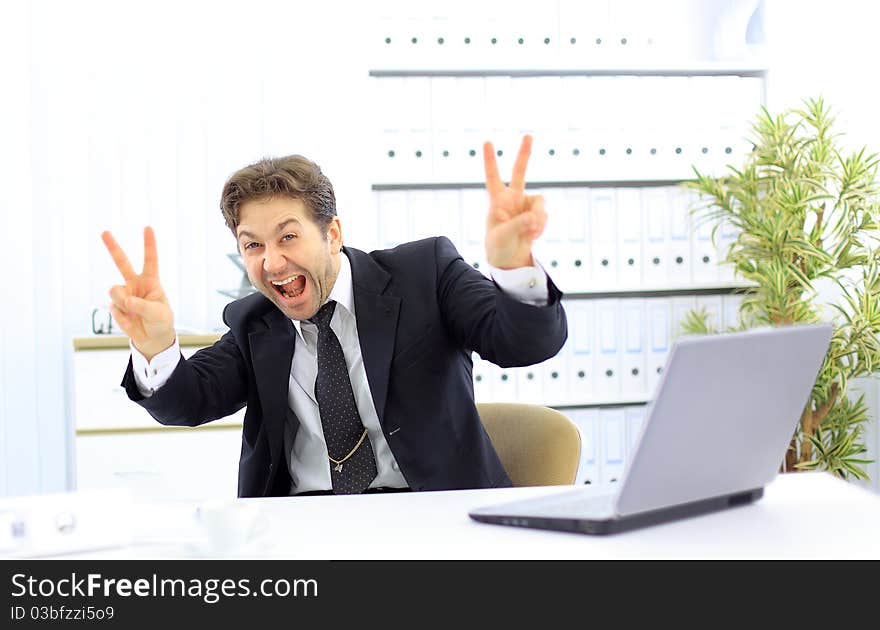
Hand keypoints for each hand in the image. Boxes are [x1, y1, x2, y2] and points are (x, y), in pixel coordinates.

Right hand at [101, 227, 175, 360]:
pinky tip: (131, 322)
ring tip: (133, 313)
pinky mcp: (115, 306)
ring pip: (114, 291)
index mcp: (150, 281)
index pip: (150, 260)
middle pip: (122, 262)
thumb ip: (142, 306)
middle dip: (112, 247)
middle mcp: (135, 284)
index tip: (148, 228)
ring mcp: (124, 294)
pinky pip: (114, 308)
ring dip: (123, 302)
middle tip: (104, 232)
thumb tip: (125, 301)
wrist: (152, 338)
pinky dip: (123, 318)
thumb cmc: (160, 321)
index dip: (149, 244)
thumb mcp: (158, 314)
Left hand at [482, 134, 546, 268]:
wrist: (509, 259)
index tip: (487, 142)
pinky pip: (544, 216)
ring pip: (540, 203)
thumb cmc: (498, 246)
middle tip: (528, 135)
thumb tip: (534, 218)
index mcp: (497, 201)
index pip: (492, 177)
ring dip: (539, 218)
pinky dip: (541, 227)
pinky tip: (533, 236)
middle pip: (519, 172)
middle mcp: (512, 198)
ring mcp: (525, 205)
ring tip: (531, 233)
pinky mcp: (536, 215)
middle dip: (524, 154)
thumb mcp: (503, 236)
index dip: (490, 160)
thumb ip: (518, 225)